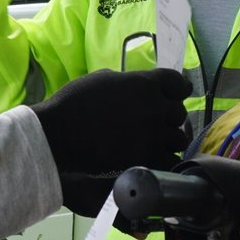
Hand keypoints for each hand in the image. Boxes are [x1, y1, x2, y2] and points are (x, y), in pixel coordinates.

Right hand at [29, 68, 191, 174]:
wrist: (59, 133)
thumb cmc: (74, 101)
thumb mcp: (102, 79)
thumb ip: (128, 82)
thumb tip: (137, 87)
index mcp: (144, 83)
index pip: (178, 83)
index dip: (179, 89)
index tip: (176, 94)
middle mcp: (154, 107)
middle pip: (179, 112)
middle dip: (170, 117)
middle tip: (157, 122)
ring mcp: (152, 134)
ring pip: (179, 138)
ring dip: (169, 139)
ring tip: (156, 142)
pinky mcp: (146, 158)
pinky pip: (169, 159)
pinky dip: (164, 159)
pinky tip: (154, 157)